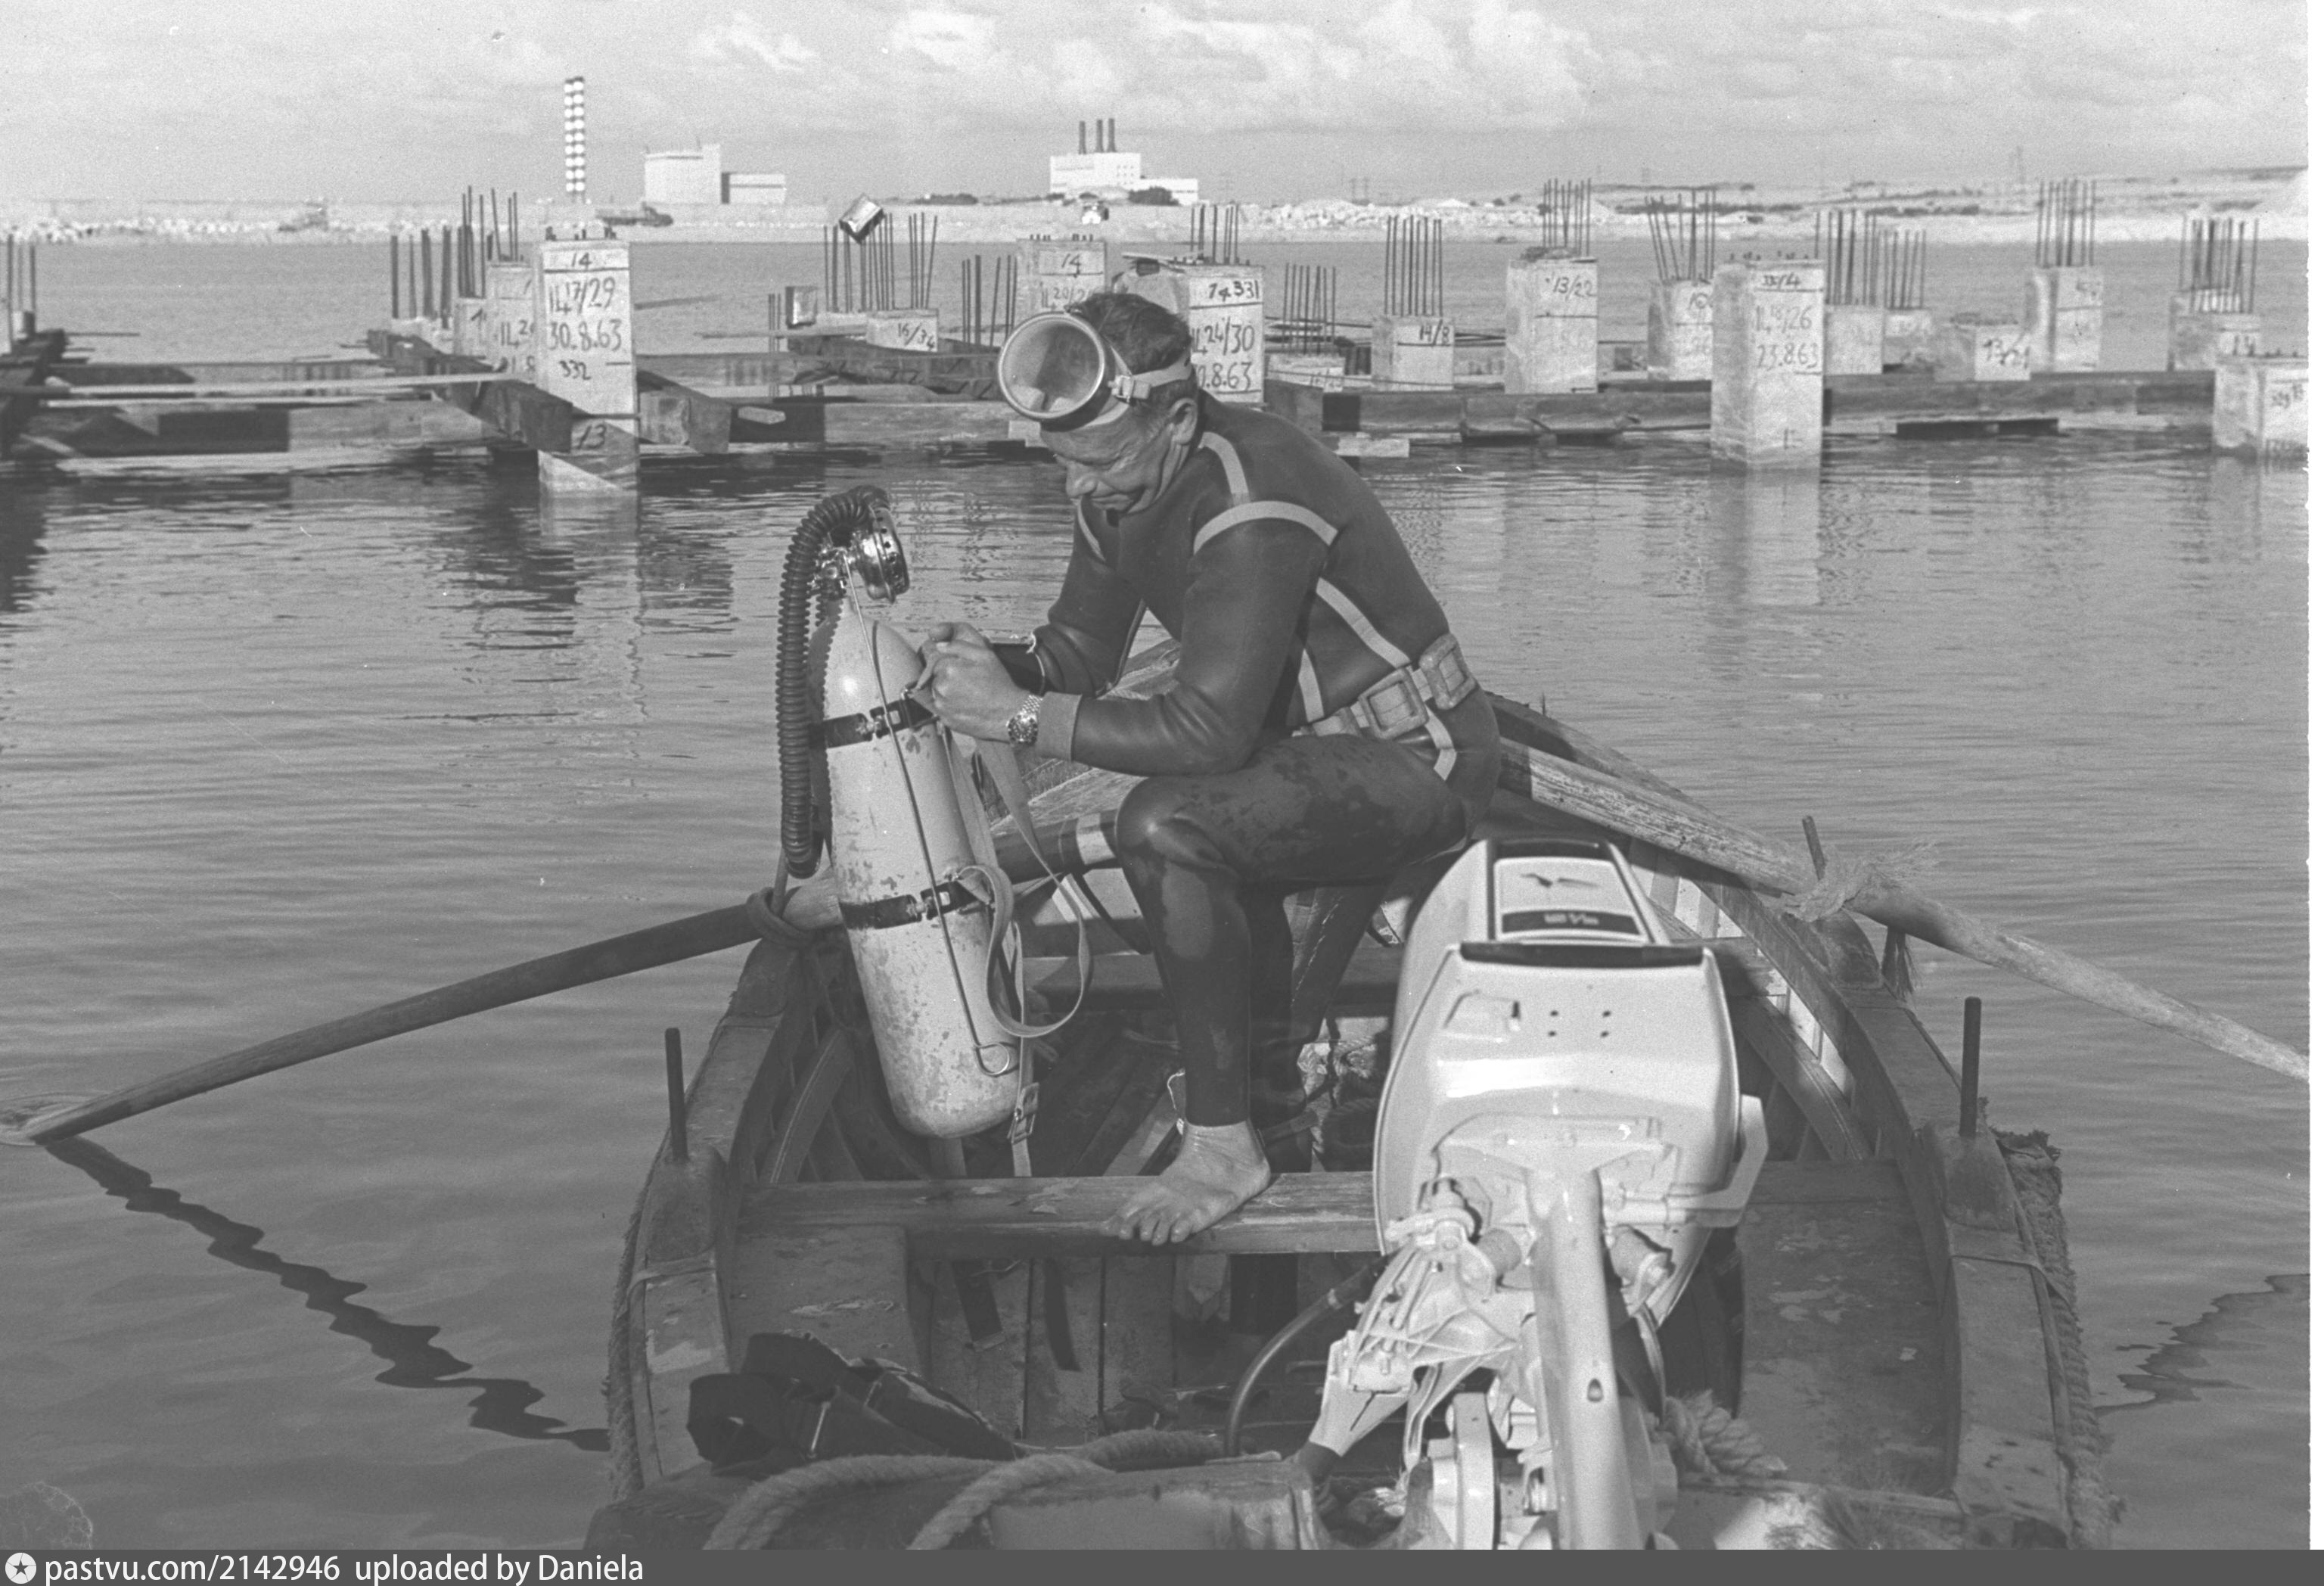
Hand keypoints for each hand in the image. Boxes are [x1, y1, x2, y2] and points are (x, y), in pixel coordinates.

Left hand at [918, 623, 1026, 742]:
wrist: (1008, 714)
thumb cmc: (999, 684)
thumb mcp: (985, 656)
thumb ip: (959, 646)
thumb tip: (939, 645)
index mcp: (949, 668)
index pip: (935, 660)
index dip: (947, 662)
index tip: (959, 668)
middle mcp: (941, 687)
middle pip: (934, 676)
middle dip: (946, 676)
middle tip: (967, 681)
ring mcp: (942, 705)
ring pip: (936, 692)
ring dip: (946, 691)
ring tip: (967, 693)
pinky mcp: (945, 719)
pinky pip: (941, 708)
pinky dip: (949, 705)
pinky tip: (965, 704)